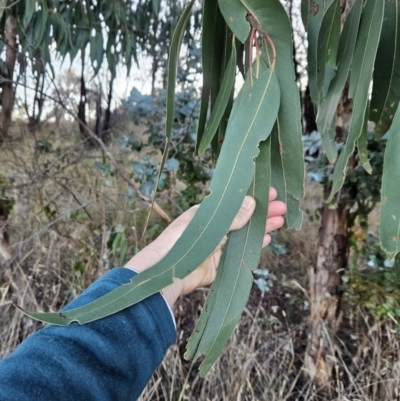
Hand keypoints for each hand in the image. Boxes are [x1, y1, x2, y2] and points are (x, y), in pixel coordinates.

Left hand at [125, 188, 286, 306]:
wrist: (168, 271)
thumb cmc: (184, 239)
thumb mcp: (211, 223)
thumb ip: (233, 216)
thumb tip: (253, 202)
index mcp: (210, 212)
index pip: (236, 201)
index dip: (254, 196)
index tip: (271, 192)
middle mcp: (216, 226)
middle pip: (245, 217)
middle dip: (263, 211)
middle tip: (282, 207)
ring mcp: (219, 244)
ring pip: (246, 233)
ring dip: (262, 227)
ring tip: (280, 221)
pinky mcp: (221, 262)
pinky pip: (241, 251)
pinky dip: (254, 245)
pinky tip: (267, 239)